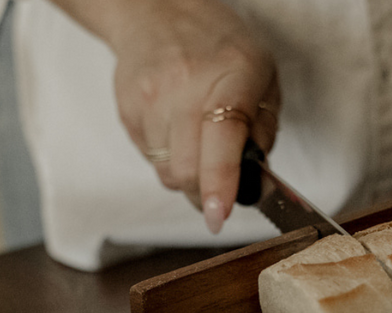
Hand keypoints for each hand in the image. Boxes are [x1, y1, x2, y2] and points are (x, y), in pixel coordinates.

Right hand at [54, 0, 279, 232]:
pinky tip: (175, 131)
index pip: (222, 136)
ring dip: (187, 177)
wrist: (158, 12)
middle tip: (219, 194)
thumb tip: (256, 188)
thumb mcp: (263, 78)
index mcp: (233, 73)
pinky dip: (167, 160)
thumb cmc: (219, 47)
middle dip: (206, 194)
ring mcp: (151, 97)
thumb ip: (264, 134)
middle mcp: (187, 83)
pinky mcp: (128, 109)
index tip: (219, 214)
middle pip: (189, 170)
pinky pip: (149, 160)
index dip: (220, 181)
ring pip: (167, 173)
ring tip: (197, 145)